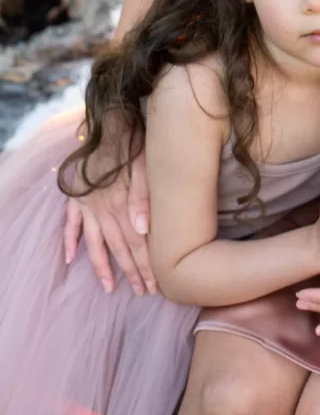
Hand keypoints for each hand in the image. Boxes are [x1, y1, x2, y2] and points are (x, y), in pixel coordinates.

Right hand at [63, 147, 155, 295]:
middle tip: (142, 292)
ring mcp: (87, 205)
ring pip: (96, 243)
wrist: (107, 122)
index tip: (154, 284)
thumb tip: (144, 229)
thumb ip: (143, 197)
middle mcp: (103, 209)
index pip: (137, 242)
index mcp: (122, 203)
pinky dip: (69, 241)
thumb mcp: (144, 164)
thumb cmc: (131, 142)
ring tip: (109, 287)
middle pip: (120, 247)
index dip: (146, 265)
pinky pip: (70, 224)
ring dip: (103, 266)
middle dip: (132, 272)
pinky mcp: (76, 197)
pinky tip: (70, 259)